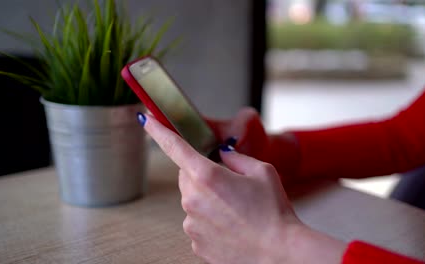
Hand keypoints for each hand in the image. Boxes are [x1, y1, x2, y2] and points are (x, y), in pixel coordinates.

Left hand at [139, 113, 345, 263]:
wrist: (278, 252)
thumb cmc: (273, 212)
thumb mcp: (262, 171)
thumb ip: (235, 157)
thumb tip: (222, 154)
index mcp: (207, 176)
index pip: (175, 146)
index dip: (158, 131)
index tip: (146, 120)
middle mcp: (193, 199)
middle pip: (186, 176)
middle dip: (202, 174)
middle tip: (229, 185)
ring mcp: (191, 223)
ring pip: (192, 200)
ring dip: (207, 199)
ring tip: (235, 210)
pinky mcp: (195, 242)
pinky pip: (196, 222)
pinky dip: (209, 220)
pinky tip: (230, 226)